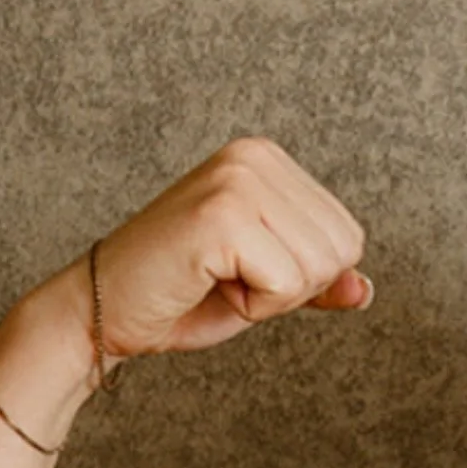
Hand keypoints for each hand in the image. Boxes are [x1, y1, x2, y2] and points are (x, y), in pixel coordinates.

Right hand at [37, 135, 371, 374]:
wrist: (103, 311)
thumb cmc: (177, 296)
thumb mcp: (261, 287)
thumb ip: (313, 281)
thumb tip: (363, 289)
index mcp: (267, 160)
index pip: (346, 235)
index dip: (302, 278)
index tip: (242, 272)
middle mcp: (255, 156)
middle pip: (340, 250)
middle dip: (291, 289)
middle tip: (227, 280)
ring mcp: (237, 180)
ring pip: (317, 268)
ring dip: (269, 297)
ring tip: (216, 280)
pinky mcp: (223, 215)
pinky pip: (286, 285)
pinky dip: (253, 306)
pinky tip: (207, 284)